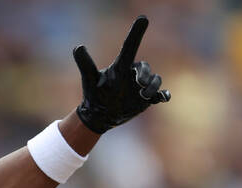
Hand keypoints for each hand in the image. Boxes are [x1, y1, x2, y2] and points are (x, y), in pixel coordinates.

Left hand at [73, 15, 169, 133]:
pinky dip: (163, 94)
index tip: (143, 18)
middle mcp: (132, 74)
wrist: (100, 115)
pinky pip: (160, 94)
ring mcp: (141, 86)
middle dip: (145, 74)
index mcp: (120, 67)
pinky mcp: (147, 99)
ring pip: (155, 80)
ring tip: (143, 95)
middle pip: (145, 67)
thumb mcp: (90, 79)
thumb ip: (85, 64)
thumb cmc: (94, 95)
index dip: (136, 32)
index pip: (130, 46)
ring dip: (153, 86)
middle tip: (139, 83)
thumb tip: (78, 47)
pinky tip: (164, 97)